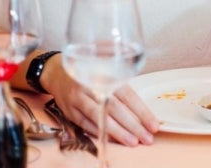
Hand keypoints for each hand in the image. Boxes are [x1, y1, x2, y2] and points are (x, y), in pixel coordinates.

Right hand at [44, 56, 158, 145]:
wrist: (57, 71)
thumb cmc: (89, 71)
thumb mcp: (107, 70)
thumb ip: (122, 85)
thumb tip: (142, 109)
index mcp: (106, 75)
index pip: (128, 96)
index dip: (142, 112)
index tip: (153, 125)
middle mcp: (92, 86)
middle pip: (116, 109)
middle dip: (133, 126)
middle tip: (147, 137)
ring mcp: (79, 99)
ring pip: (100, 118)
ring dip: (118, 132)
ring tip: (133, 142)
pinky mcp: (69, 111)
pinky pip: (86, 124)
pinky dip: (100, 132)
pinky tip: (112, 140)